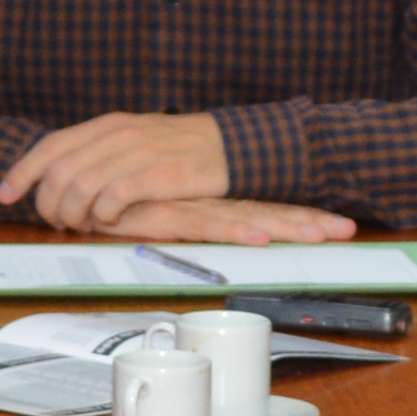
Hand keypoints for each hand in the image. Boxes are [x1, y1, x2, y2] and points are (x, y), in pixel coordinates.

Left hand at [0, 112, 239, 233]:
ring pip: (80, 188)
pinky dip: (102, 215)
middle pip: (59, 172)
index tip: (5, 195)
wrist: (226, 146)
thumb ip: (96, 154)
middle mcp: (115, 135)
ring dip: (73, 213)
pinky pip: (112, 199)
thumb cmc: (175, 149)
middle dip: (48, 204)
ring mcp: (135, 153)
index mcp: (105, 125)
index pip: (50, 146)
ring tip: (83, 224)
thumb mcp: (131, 139)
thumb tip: (57, 180)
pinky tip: (109, 220)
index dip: (22, 172)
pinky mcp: (155, 174)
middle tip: (56, 222)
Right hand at [122, 195, 358, 245]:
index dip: (298, 214)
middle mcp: (205, 199)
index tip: (337, 225)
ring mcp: (188, 204)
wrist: (69, 176)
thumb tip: (224, 231)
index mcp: (209, 199)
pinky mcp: (164, 214)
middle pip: (263, 210)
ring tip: (323, 234)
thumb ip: (183, 220)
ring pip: (244, 216)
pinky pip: (204, 225)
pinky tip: (258, 239)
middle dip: (305, 220)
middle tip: (347, 230)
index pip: (259, 206)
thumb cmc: (112, 198)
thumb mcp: (156, 214)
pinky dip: (233, 232)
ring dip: (285, 224)